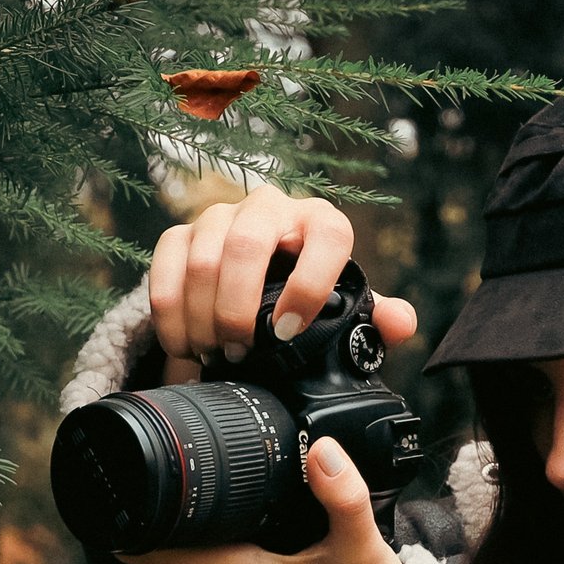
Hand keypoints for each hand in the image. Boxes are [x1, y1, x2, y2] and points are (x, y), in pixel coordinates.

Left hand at [116, 436, 405, 563]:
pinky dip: (224, 548)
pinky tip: (253, 529)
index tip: (116, 489)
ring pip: (196, 556)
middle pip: (174, 544)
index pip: (155, 552)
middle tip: (195, 468)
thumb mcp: (361, 546)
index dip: (130, 520)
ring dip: (205, 530)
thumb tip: (323, 449)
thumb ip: (343, 495)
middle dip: (179, 511)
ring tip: (231, 495)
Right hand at [149, 183, 417, 366]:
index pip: (326, 236)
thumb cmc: (310, 295)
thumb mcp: (345, 309)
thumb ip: (376, 319)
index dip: (309, 285)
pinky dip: (171, 313)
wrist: (260, 282)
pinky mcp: (181, 233)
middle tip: (238, 352)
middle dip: (237, 308)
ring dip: (202, 316)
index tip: (287, 332)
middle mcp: (270, 208)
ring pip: (202, 258)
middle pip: (246, 245)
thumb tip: (398, 323)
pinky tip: (183, 346)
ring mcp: (221, 217)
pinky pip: (165, 265)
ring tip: (213, 355)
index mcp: (321, 222)